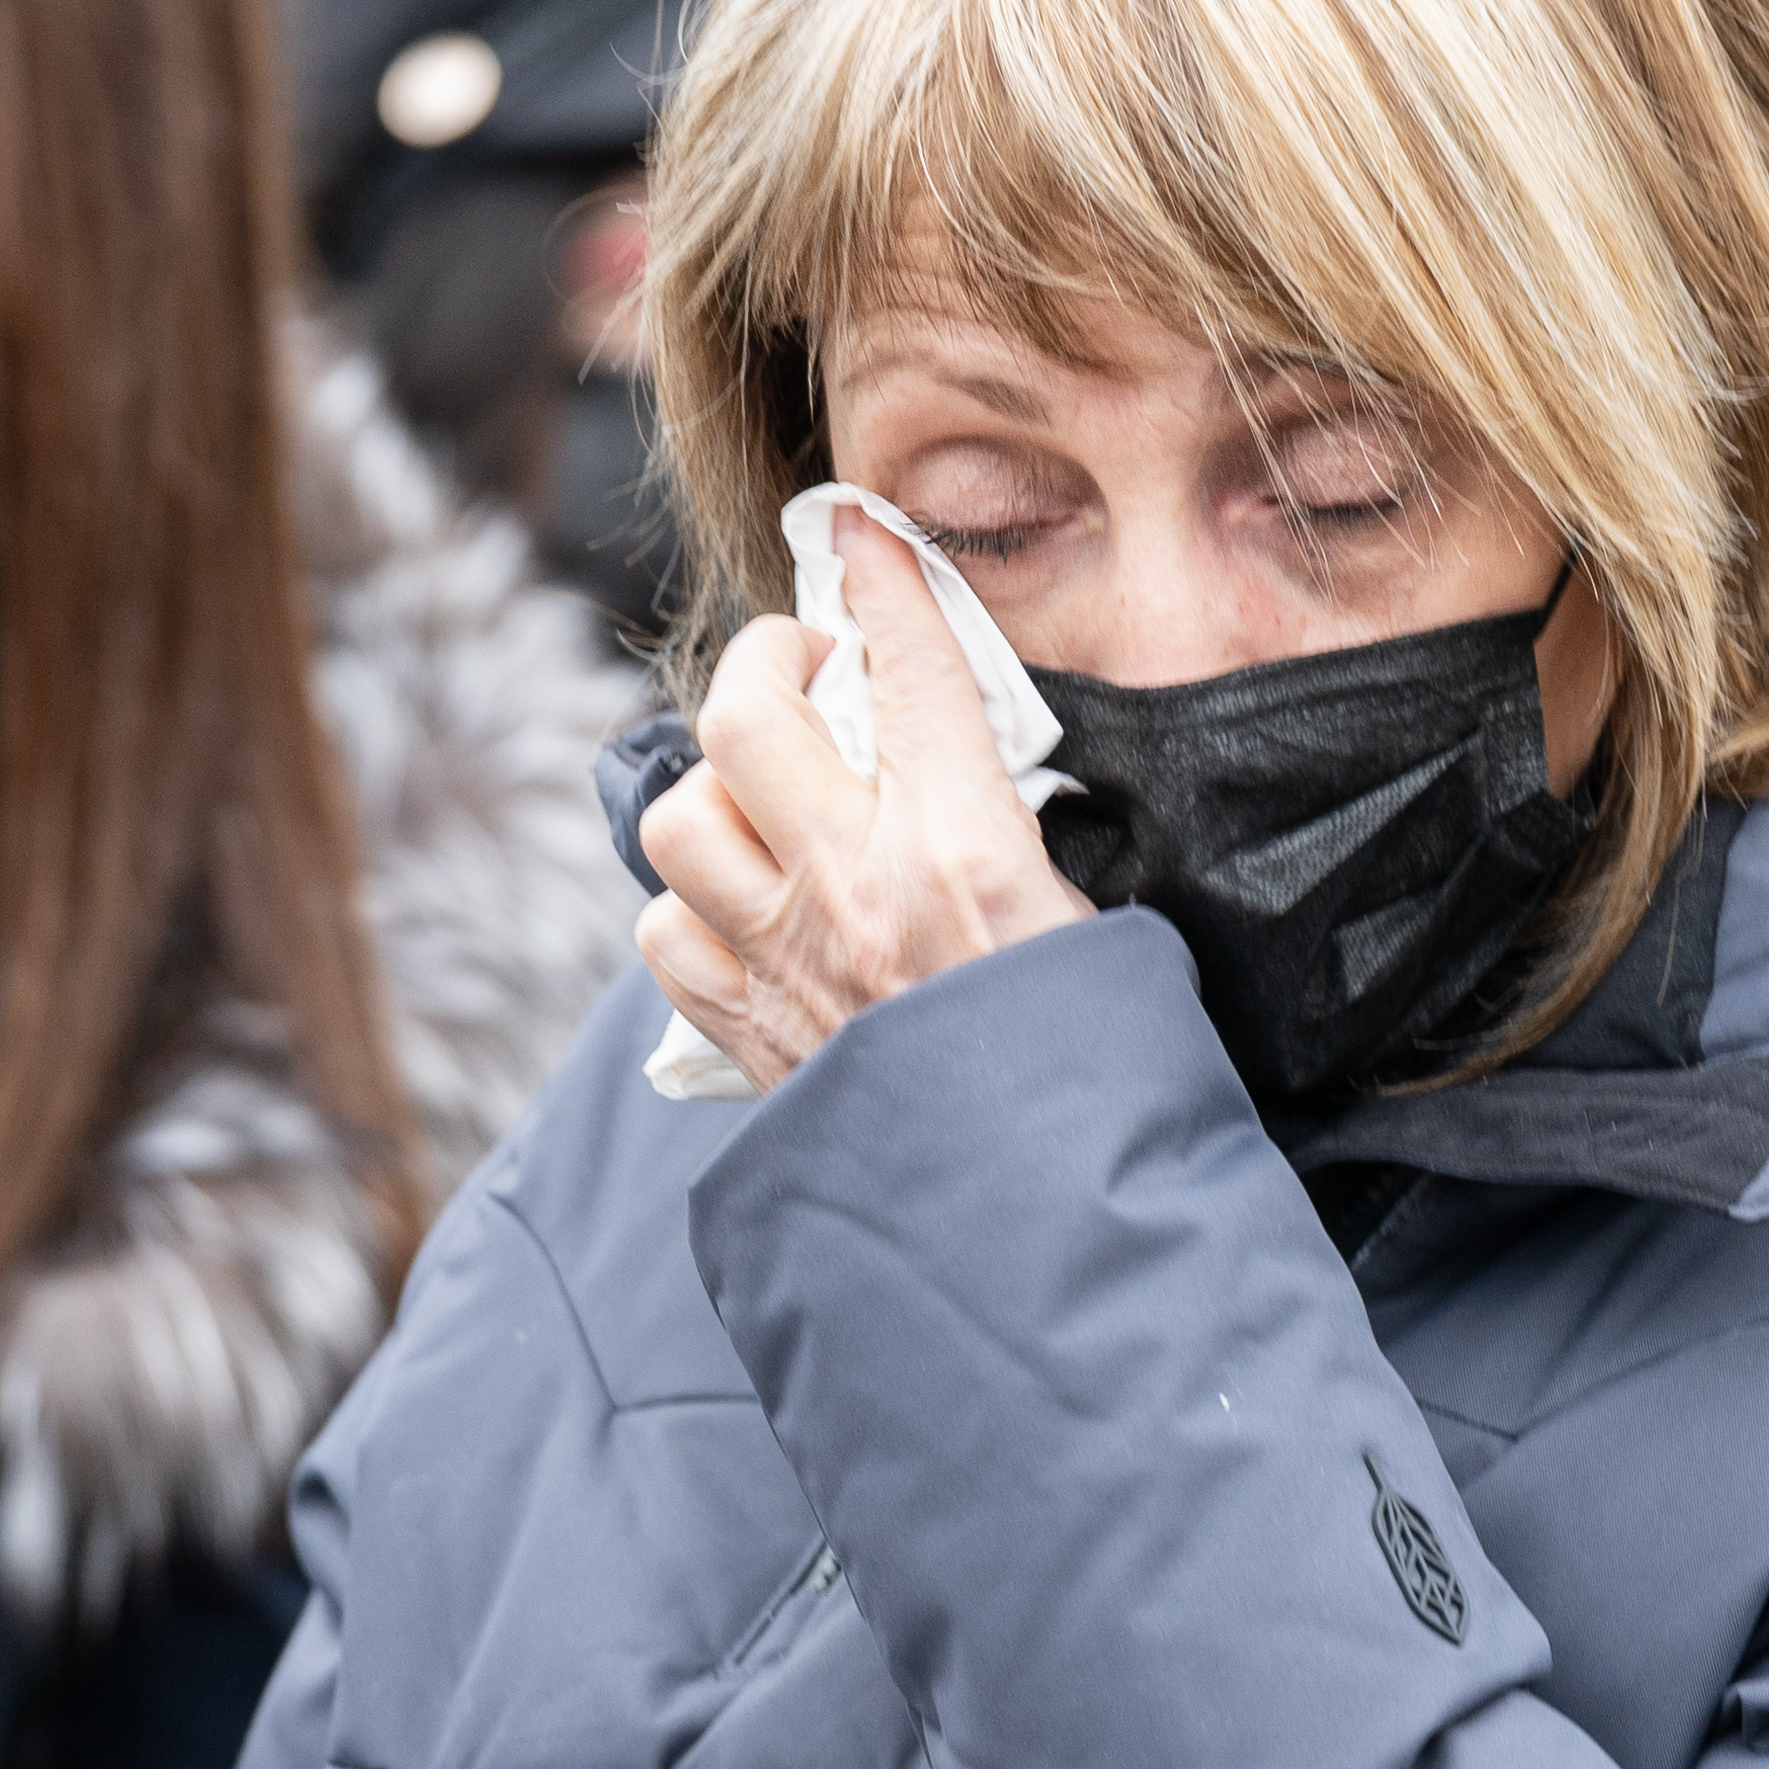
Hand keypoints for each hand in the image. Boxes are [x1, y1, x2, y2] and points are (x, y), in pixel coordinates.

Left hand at [637, 509, 1087, 1093]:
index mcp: (966, 852)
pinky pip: (669, 934)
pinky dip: (693, 908)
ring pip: (679, 822)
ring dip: (717, 796)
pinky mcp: (748, 1037)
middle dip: (768, 666)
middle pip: (744, 717)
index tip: (863, 535)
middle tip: (810, 674)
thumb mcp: (1099, 929)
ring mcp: (785, 966)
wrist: (1042, 1233)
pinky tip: (744, 910)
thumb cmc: (1096, 1082)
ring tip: (770, 801)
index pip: (909, 670)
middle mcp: (856, 892)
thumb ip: (1026, 843)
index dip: (882, 581)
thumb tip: (976, 781)